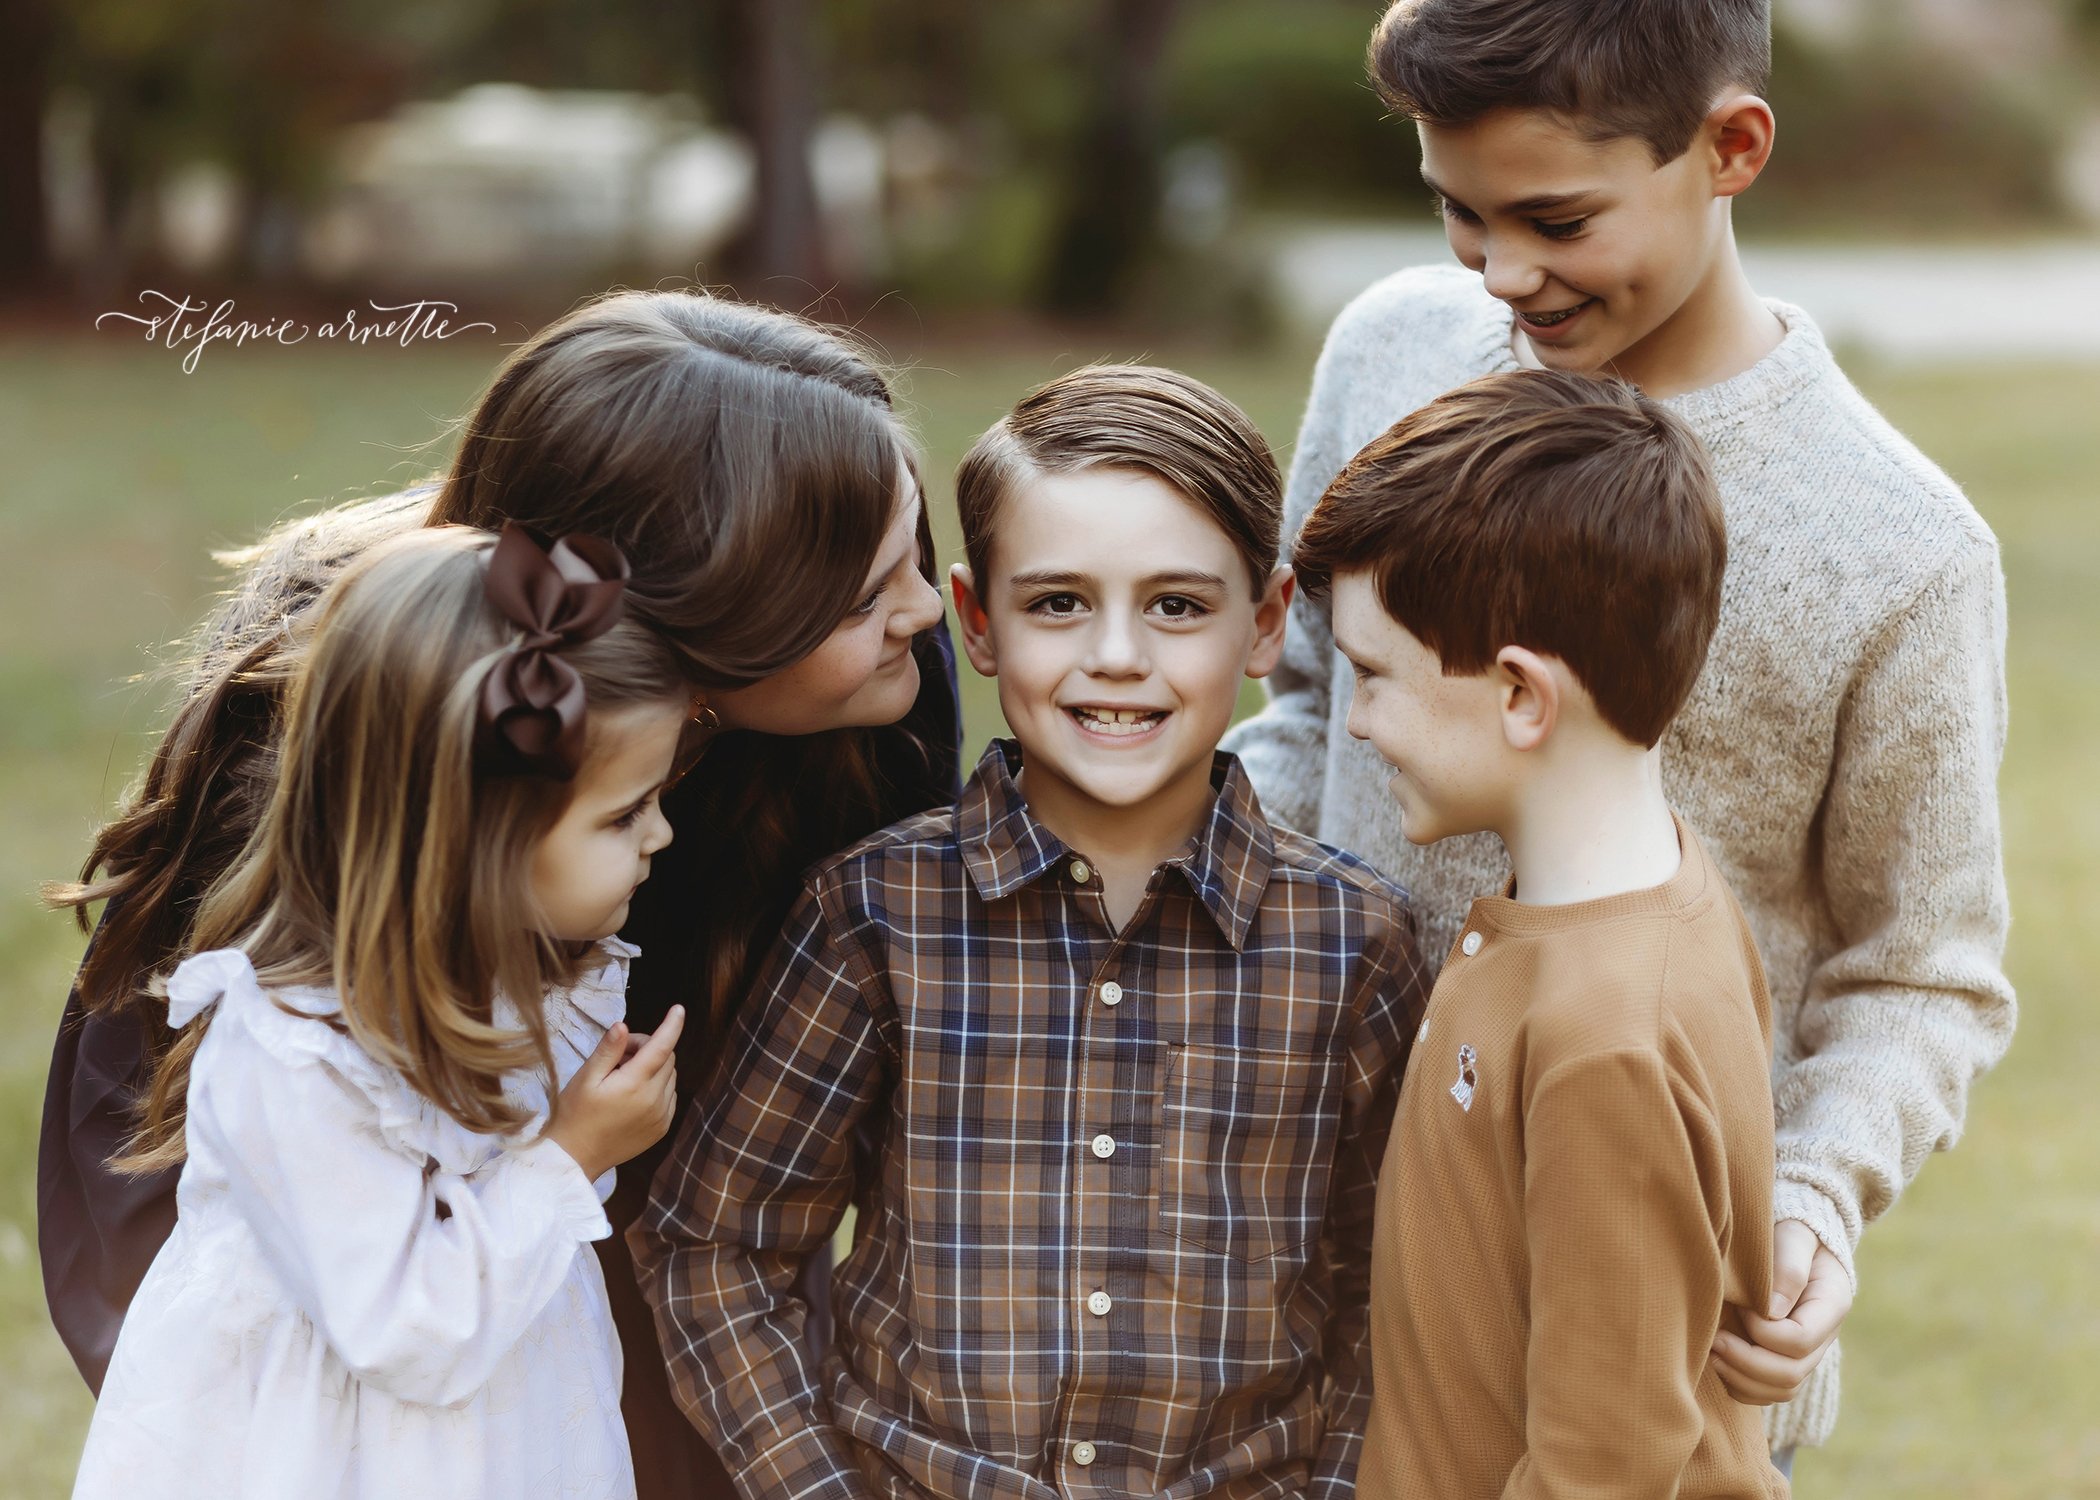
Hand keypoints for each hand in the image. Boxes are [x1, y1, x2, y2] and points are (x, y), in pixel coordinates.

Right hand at [544, 1006, 683, 1181]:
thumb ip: (608, 1050)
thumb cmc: (575, 1113)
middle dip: (648, 1048)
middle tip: (620, 1054)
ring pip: (669, 1077)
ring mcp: (661, 1116)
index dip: (672, 1025)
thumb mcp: (586, 1078)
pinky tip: (633, 1094)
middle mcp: (654, 1100)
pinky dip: (657, 1087)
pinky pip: (669, 1096)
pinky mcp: (662, 1128)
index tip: (678, 1009)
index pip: (662, 1047)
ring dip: (653, 1068)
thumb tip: (623, 1026)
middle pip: (666, 1059)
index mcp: (634, 1085)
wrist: (575, 1157)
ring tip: (622, 1076)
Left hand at [1710, 1218, 1852, 1404]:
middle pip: (1791, 1373)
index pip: (1800, 1340)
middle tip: (1713, 1340)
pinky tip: (1718, 1363)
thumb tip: (1772, 1310)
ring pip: (1781, 1389)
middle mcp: (1823, 1337)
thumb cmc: (1792, 1233)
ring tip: (1711, 1353)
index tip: (1740, 1307)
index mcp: (1831, 1306)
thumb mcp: (1795, 1236)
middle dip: (1747, 1362)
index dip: (1763, 1331)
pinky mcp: (1785, 1359)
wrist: (1795, 1240)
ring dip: (1742, 1378)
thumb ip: (1788, 1268)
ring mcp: (1806, 1353)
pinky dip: (1742, 1386)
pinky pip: (1769, 1391)